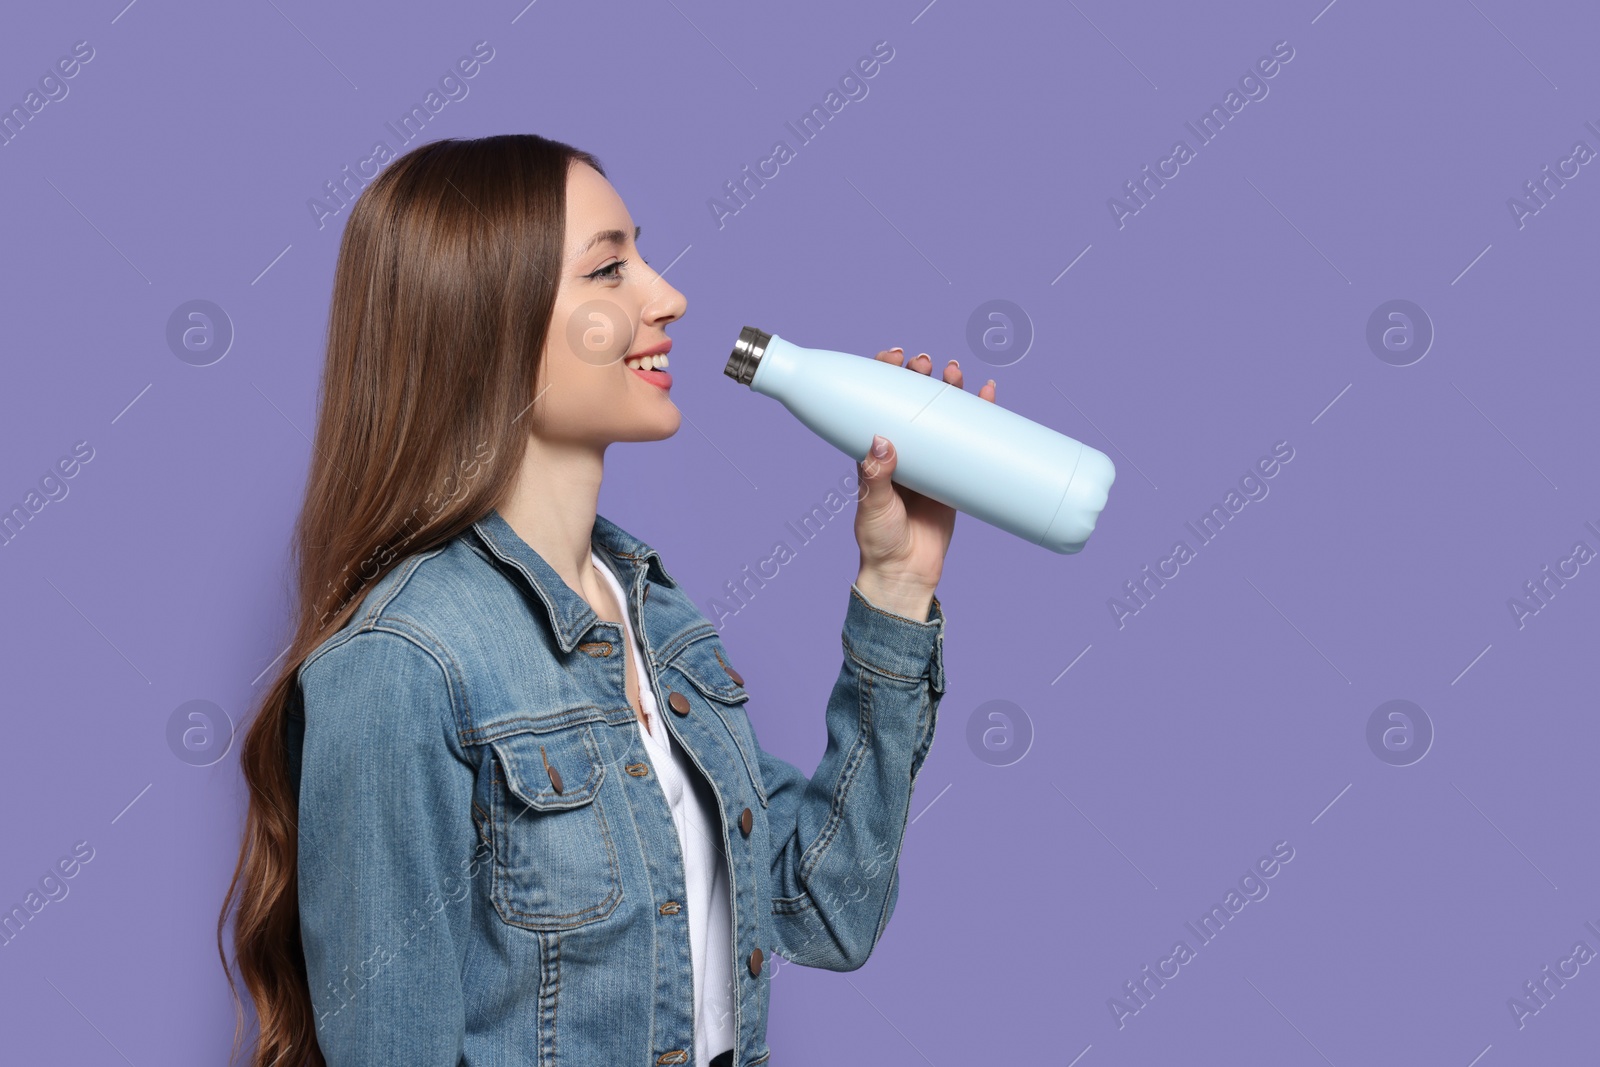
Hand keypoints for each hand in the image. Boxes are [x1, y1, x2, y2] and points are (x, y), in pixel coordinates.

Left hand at [853, 348, 998, 619]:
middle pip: (913, 403)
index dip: (885, 376)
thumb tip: (881, 440)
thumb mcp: (872, 507)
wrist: (906, 574)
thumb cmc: (879, 541)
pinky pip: (970, 441)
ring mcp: (930, 462)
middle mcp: (903, 451)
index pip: (878, 403)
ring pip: (942, 416)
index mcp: (875, 452)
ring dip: (950, 391)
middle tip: (928, 364)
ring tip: (956, 372)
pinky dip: (981, 417)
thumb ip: (874, 478)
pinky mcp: (954, 477)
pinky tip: (990, 396)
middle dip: (921, 378)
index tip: (894, 358)